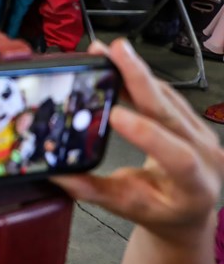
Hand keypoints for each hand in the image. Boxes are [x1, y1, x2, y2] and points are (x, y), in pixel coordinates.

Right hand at [52, 38, 223, 263]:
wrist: (188, 210)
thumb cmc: (161, 212)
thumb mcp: (129, 208)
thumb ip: (95, 191)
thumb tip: (57, 174)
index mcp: (196, 186)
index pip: (177, 157)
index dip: (147, 134)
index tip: (114, 115)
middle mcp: (206, 153)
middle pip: (172, 111)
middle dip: (139, 78)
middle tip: (114, 52)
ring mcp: (201, 132)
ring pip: (167, 96)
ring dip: (134, 71)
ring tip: (106, 52)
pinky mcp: (190, 118)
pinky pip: (165, 93)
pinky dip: (139, 78)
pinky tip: (117, 64)